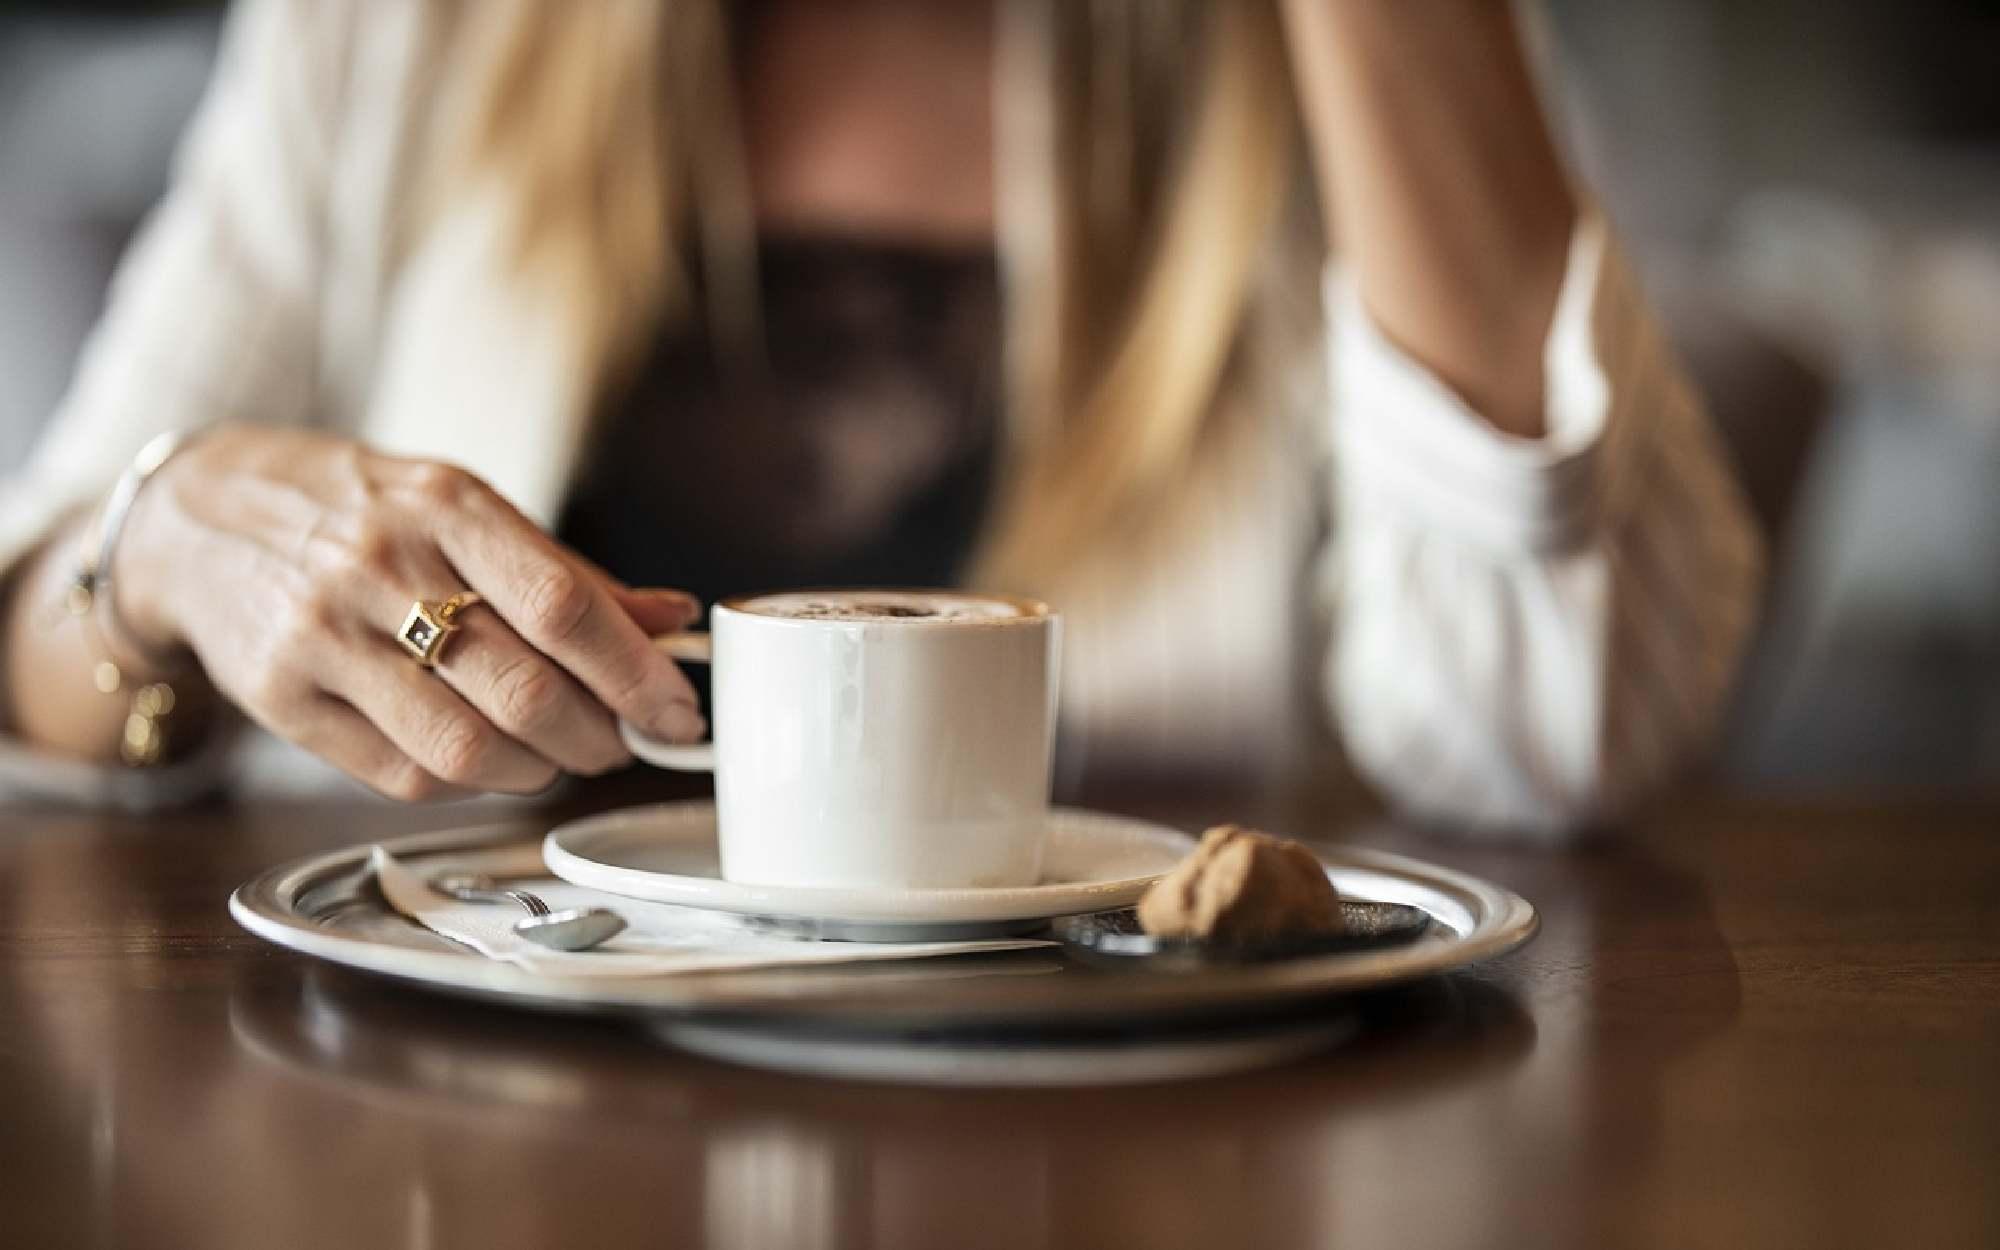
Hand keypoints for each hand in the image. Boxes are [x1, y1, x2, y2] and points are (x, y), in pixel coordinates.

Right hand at [113, 427, 702, 798]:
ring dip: (540, 770)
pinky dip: (469, 783)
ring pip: (466, 749)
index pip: (564, 606)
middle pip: (524, 691)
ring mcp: (324, 639)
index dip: (636, 674)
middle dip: (599, 736)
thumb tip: (673, 622)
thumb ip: (568, 572)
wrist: (203, 517)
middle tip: (625, 742)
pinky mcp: (283, 700)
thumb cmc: (360, 512)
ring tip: (561, 755)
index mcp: (445, 508)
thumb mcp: (463, 509)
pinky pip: (404, 776)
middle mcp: (380, 568)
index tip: (679, 712)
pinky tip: (489, 759)